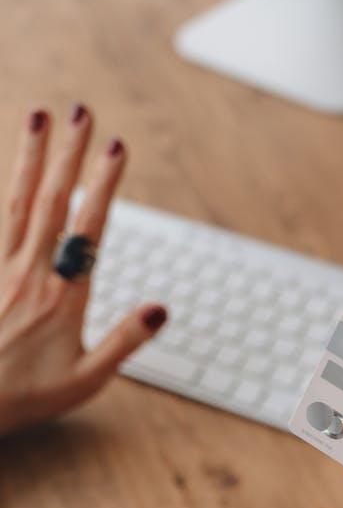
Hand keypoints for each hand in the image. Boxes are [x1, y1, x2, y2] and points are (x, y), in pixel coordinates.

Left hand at [0, 105, 166, 435]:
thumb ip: (124, 341)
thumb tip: (161, 309)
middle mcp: (30, 273)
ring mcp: (1, 270)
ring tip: (38, 118)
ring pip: (16, 202)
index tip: (115, 147)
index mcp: (63, 296)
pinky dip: (3, 192)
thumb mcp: (87, 379)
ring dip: (29, 158)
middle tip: (81, 111)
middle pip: (51, 201)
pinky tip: (9, 173)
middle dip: (68, 153)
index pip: (88, 227)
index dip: (103, 184)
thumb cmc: (26, 395)